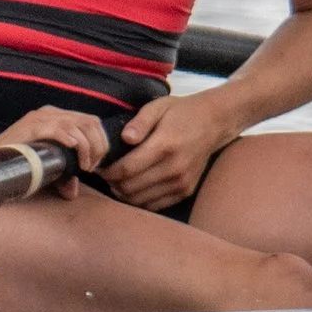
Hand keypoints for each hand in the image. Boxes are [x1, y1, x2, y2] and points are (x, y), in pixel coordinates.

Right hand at [0, 105, 116, 199]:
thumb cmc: (17, 162)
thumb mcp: (45, 166)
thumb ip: (61, 174)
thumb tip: (73, 193)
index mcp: (57, 117)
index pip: (92, 122)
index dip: (100, 143)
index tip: (95, 165)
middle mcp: (51, 113)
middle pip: (91, 122)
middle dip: (98, 147)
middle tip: (89, 168)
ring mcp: (41, 117)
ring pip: (79, 125)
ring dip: (87, 147)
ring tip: (82, 166)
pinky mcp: (32, 125)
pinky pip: (59, 128)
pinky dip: (71, 140)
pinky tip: (72, 151)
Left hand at [101, 90, 239, 211]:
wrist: (214, 123)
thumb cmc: (181, 112)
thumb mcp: (158, 106)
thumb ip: (139, 122)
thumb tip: (125, 138)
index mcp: (164, 146)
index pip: (127, 169)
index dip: (107, 171)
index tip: (98, 166)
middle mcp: (174, 168)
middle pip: (130, 187)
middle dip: (112, 183)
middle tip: (104, 173)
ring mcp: (181, 183)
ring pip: (140, 200)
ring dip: (123, 193)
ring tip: (115, 180)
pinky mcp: (185, 191)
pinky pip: (154, 205)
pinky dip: (139, 200)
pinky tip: (132, 187)